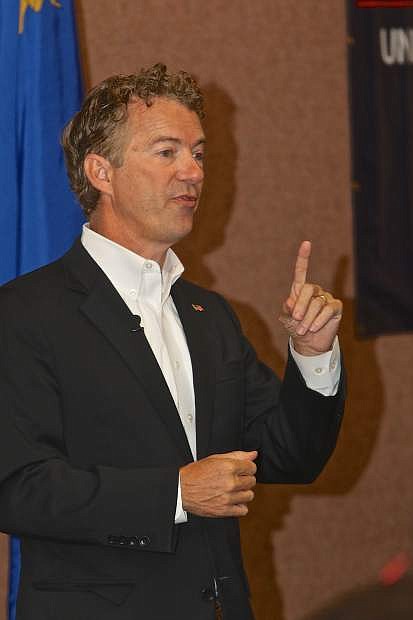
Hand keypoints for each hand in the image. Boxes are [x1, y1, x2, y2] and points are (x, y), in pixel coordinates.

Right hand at [180, 451, 256, 517]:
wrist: (182, 489)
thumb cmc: (196, 474)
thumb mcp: (215, 459)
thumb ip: (237, 456)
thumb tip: (253, 454)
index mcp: (228, 467)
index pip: (252, 467)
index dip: (247, 468)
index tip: (242, 470)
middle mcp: (230, 482)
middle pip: (252, 481)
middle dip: (245, 479)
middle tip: (234, 479)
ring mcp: (228, 498)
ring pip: (249, 495)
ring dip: (243, 493)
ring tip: (233, 490)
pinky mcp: (224, 510)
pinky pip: (243, 510)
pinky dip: (239, 506)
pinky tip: (232, 500)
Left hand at [279, 241, 341, 355]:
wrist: (308, 343)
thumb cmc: (296, 328)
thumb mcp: (287, 319)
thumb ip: (287, 309)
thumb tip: (291, 302)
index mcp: (300, 290)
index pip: (301, 271)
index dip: (303, 257)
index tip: (306, 243)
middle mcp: (314, 291)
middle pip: (308, 289)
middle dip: (300, 305)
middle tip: (296, 319)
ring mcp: (326, 298)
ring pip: (317, 303)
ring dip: (308, 318)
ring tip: (303, 330)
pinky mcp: (335, 307)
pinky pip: (328, 310)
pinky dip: (319, 320)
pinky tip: (314, 328)